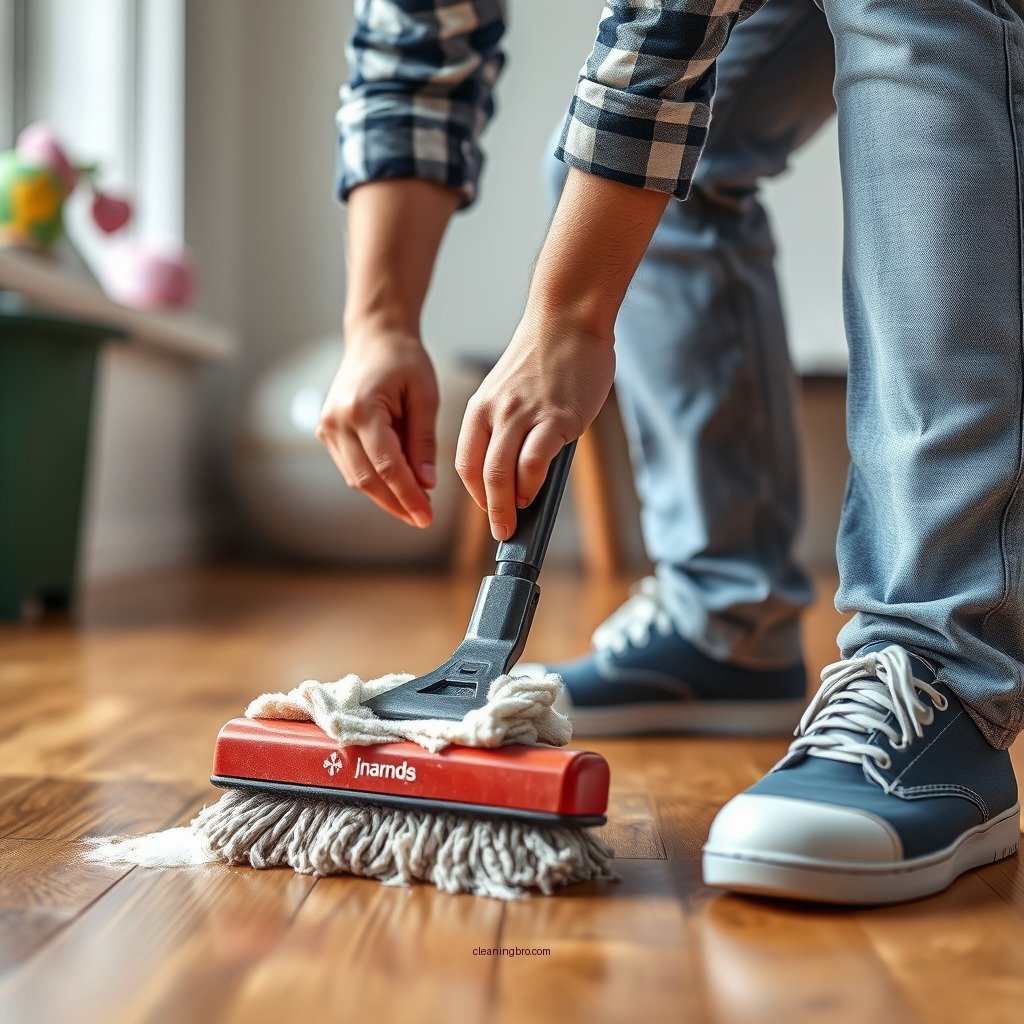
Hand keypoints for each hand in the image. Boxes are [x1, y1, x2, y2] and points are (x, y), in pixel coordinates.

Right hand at [317, 330, 438, 527]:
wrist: (374, 337)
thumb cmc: (404, 360)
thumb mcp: (425, 396)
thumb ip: (424, 441)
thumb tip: (427, 484)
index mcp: (362, 409)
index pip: (387, 467)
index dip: (408, 496)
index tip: (427, 517)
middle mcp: (337, 421)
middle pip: (367, 479)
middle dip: (396, 503)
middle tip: (422, 520)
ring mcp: (327, 427)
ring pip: (356, 478)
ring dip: (385, 497)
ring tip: (415, 508)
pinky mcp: (327, 432)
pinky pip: (351, 467)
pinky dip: (374, 481)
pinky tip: (398, 488)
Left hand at [456, 307, 614, 539]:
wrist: (568, 318)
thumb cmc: (546, 356)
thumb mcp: (511, 391)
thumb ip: (510, 426)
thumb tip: (521, 472)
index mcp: (480, 408)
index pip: (466, 462)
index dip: (475, 494)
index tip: (488, 510)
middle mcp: (495, 413)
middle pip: (481, 474)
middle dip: (490, 510)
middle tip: (502, 531)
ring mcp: (523, 416)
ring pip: (502, 474)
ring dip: (508, 506)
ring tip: (517, 521)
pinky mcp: (554, 419)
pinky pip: (533, 462)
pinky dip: (532, 485)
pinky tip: (537, 492)